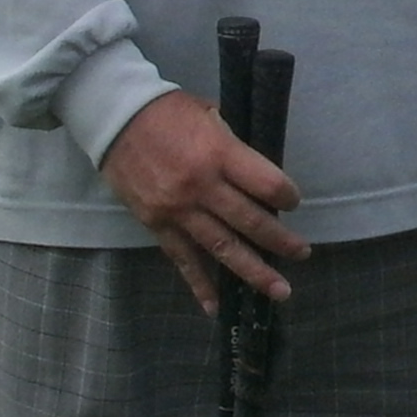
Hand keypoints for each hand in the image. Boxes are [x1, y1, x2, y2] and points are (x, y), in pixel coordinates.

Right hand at [98, 91, 306, 313]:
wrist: (114, 118)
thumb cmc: (167, 111)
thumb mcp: (210, 115)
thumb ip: (234, 149)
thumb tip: (258, 178)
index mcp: (219, 153)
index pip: (267, 185)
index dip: (287, 196)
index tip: (292, 202)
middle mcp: (201, 187)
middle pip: (250, 222)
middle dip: (281, 242)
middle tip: (302, 254)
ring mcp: (177, 210)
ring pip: (222, 248)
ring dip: (253, 272)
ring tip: (279, 292)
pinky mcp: (156, 225)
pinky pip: (183, 260)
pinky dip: (200, 284)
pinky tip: (216, 305)